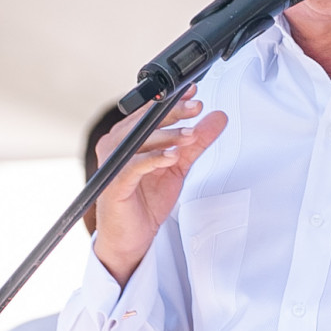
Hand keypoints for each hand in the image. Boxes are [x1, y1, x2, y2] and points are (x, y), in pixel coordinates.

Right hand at [93, 86, 227, 284]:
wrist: (131, 237)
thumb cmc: (146, 200)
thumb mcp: (178, 165)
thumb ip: (196, 141)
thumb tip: (218, 117)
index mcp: (128, 136)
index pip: (149, 111)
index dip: (171, 100)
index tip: (194, 93)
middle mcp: (115, 145)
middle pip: (144, 121)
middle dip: (172, 112)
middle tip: (196, 108)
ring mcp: (112, 163)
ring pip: (139, 140)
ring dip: (167, 135)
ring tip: (190, 135)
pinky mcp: (113, 184)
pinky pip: (134, 166)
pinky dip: (154, 159)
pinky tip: (172, 157)